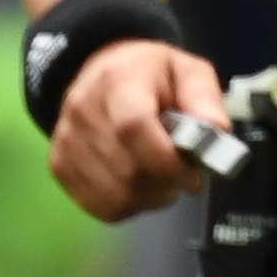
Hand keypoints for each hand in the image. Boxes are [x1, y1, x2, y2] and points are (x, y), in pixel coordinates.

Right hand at [47, 39, 225, 223]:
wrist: (102, 70)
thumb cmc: (153, 73)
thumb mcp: (190, 71)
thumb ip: (206, 101)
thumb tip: (217, 135)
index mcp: (119, 81)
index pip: (133, 127)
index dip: (167, 160)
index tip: (194, 175)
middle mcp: (83, 111)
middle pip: (127, 169)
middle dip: (166, 182)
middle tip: (186, 176)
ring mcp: (66, 142)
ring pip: (114, 195)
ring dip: (150, 197)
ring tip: (166, 180)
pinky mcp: (59, 166)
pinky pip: (99, 206)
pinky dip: (129, 205)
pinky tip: (143, 187)